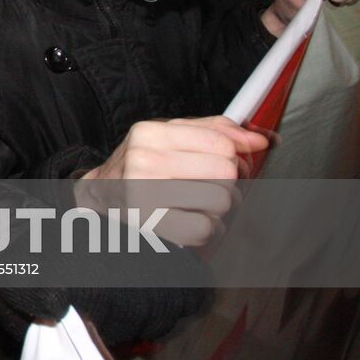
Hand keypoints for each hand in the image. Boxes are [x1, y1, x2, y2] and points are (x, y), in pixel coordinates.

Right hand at [77, 116, 266, 246]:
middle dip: (227, 183)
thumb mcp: (169, 136)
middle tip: (211, 186)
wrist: (100, 195)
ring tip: (197, 204)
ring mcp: (144, 193)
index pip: (221, 144)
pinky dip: (206, 229)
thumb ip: (215, 130)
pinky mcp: (150, 224)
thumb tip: (259, 139)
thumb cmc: (142, 164)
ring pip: (220, 201)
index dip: (236, 158)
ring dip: (217, 208)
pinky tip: (189, 220)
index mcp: (150, 133)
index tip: (231, 165)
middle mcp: (144, 159)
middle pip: (225, 172)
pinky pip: (205, 228)